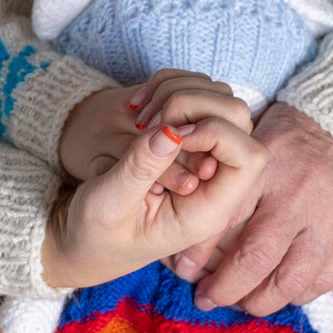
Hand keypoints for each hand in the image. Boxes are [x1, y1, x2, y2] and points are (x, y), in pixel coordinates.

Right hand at [41, 116, 263, 290]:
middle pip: (239, 121)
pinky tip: (139, 110)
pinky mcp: (189, 143)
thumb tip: (172, 130)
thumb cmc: (94, 234)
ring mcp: (204, 160)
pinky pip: (197, 98)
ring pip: (221, 102)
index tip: (169, 134)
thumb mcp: (107, 204)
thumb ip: (140, 169)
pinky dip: (168, 91)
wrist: (83, 241)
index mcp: (207, 212)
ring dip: (179, 95)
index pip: (249, 158)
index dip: (216, 132)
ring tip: (140, 118)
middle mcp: (215, 184)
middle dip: (196, 106)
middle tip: (150, 122)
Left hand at [179, 104, 332, 315]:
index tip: (182, 268)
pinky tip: (279, 292)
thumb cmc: (302, 134)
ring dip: (257, 302)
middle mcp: (297, 196)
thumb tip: (190, 208)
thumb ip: (229, 169)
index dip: (197, 250)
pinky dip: (294, 295)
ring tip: (242, 303)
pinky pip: (319, 282)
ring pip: (287, 281)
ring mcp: (329, 220)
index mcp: (267, 164)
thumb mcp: (262, 135)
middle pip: (253, 258)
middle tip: (206, 298)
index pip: (224, 216)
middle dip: (223, 288)